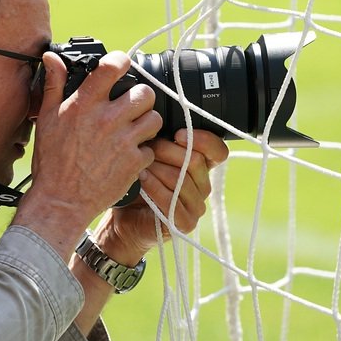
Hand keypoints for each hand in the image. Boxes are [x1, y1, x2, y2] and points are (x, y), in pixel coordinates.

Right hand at [13, 50, 161, 257]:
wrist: (61, 200)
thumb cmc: (52, 161)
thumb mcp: (47, 118)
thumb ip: (54, 84)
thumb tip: (52, 57)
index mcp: (85, 104)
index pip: (113, 66)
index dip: (121, 61)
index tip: (121, 66)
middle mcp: (107, 119)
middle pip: (145, 93)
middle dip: (140, 97)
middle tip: (131, 106)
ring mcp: (123, 141)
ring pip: (154, 119)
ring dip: (147, 123)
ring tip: (135, 130)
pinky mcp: (134, 163)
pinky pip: (151, 149)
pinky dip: (143, 152)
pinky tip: (129, 155)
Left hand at [91, 129, 228, 265]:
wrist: (122, 218)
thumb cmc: (136, 183)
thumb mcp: (149, 156)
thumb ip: (163, 141)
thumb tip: (159, 117)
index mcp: (200, 168)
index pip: (218, 151)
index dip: (203, 140)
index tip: (179, 134)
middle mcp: (203, 186)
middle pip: (196, 161)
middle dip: (167, 151)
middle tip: (146, 147)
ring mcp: (196, 206)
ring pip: (182, 180)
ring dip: (157, 169)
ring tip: (139, 165)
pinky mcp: (185, 223)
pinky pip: (172, 201)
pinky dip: (154, 187)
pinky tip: (142, 180)